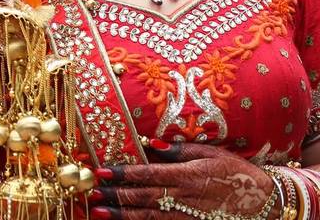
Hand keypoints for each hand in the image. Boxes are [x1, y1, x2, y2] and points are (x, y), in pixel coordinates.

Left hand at [89, 141, 278, 219]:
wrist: (266, 204)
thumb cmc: (237, 174)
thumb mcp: (212, 154)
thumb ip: (181, 150)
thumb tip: (153, 143)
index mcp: (187, 176)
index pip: (147, 174)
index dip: (122, 174)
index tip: (102, 171)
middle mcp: (184, 198)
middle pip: (142, 198)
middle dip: (114, 196)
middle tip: (92, 195)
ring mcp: (187, 217)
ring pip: (148, 217)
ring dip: (122, 215)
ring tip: (100, 212)